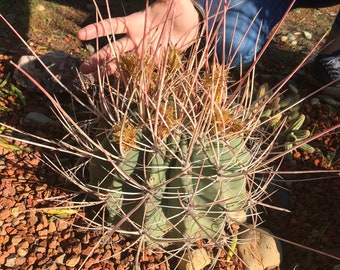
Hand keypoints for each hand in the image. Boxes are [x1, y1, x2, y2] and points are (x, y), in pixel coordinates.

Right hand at [77, 0, 199, 74]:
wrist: (192, 26)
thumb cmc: (180, 9)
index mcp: (134, 23)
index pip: (112, 26)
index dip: (97, 30)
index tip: (81, 35)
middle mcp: (135, 39)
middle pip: (113, 49)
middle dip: (98, 58)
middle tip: (84, 68)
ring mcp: (143, 52)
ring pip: (123, 62)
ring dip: (111, 70)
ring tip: (99, 80)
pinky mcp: (153, 62)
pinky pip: (143, 72)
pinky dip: (137, 81)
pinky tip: (130, 91)